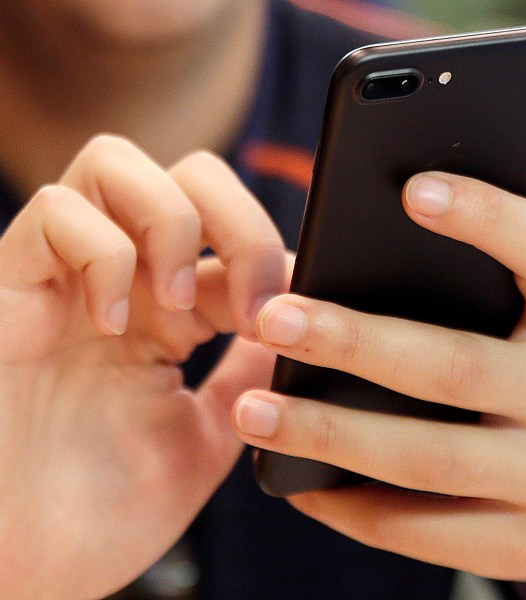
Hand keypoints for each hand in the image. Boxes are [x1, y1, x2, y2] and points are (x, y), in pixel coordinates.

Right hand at [0, 135, 285, 598]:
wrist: (17, 576)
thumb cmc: (100, 514)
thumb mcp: (205, 438)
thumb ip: (246, 378)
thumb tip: (291, 326)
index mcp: (168, 315)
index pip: (232, 238)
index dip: (271, 260)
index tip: (291, 313)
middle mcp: (120, 282)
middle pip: (189, 174)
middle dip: (239, 221)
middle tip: (248, 304)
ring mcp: (63, 279)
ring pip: (118, 162)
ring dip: (172, 223)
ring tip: (176, 306)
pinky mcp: (6, 287)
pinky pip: (57, 213)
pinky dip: (102, 253)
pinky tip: (112, 321)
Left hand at [233, 145, 525, 580]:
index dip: (486, 218)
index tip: (409, 189)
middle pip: (455, 366)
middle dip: (355, 343)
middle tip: (273, 320)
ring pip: (427, 458)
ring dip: (330, 435)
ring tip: (252, 413)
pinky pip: (427, 533)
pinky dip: (356, 511)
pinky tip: (300, 485)